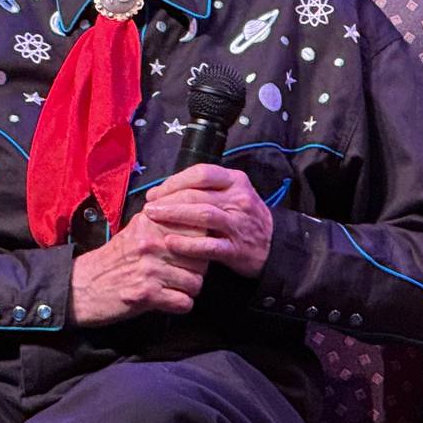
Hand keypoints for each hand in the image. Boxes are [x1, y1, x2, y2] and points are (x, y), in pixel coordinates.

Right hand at [69, 210, 210, 325]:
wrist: (79, 287)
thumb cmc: (114, 260)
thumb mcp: (137, 230)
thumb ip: (166, 221)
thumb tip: (200, 215)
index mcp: (152, 224)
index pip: (199, 229)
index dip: (201, 243)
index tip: (193, 251)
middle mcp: (152, 244)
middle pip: (202, 258)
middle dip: (197, 269)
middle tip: (182, 273)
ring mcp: (149, 270)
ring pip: (196, 282)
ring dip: (189, 289)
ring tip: (174, 288)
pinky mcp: (146, 294)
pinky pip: (185, 302)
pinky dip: (180, 305)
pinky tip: (169, 301)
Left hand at [140, 164, 273, 278]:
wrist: (273, 246)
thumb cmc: (243, 218)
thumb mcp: (233, 194)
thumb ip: (205, 189)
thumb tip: (164, 191)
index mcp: (237, 182)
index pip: (202, 173)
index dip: (175, 181)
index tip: (156, 193)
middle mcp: (240, 200)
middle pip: (198, 194)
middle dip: (168, 200)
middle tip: (148, 208)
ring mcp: (239, 224)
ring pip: (203, 215)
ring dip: (174, 216)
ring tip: (152, 219)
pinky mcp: (236, 249)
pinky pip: (209, 245)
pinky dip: (187, 244)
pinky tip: (170, 243)